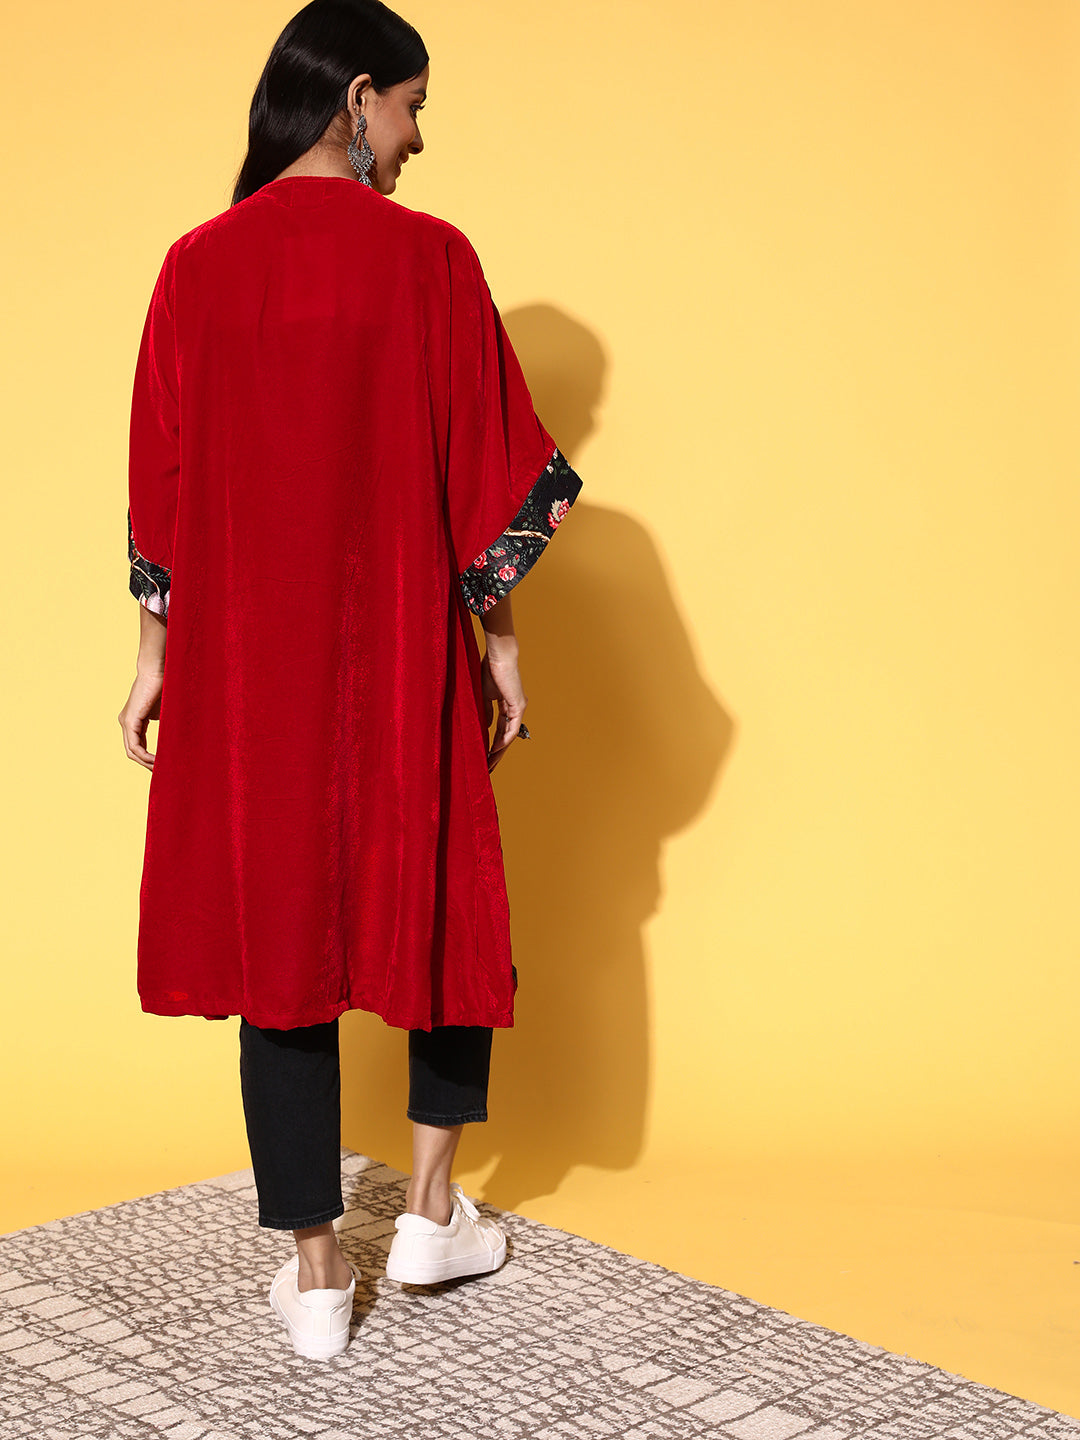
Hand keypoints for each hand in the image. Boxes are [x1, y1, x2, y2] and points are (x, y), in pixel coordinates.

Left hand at [119, 670, 163, 769]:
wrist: (158, 670)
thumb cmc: (166, 686)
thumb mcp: (167, 712)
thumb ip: (167, 725)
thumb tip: (180, 739)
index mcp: (134, 719)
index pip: (138, 745)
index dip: (149, 758)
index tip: (162, 765)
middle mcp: (126, 722)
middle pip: (133, 751)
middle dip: (147, 764)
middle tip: (162, 773)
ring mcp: (125, 721)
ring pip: (132, 751)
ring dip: (146, 763)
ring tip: (161, 769)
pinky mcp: (129, 721)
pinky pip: (135, 746)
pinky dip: (145, 756)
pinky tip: (157, 761)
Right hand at [480, 651, 526, 772]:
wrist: (499, 656)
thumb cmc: (490, 669)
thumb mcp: (484, 695)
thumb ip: (485, 711)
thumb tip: (485, 727)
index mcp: (507, 705)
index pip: (500, 730)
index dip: (492, 743)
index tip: (484, 755)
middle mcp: (515, 709)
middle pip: (505, 737)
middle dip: (496, 753)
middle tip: (488, 767)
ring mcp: (518, 708)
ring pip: (509, 736)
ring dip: (499, 751)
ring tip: (490, 764)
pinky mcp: (518, 706)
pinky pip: (511, 728)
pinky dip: (504, 740)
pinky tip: (495, 750)